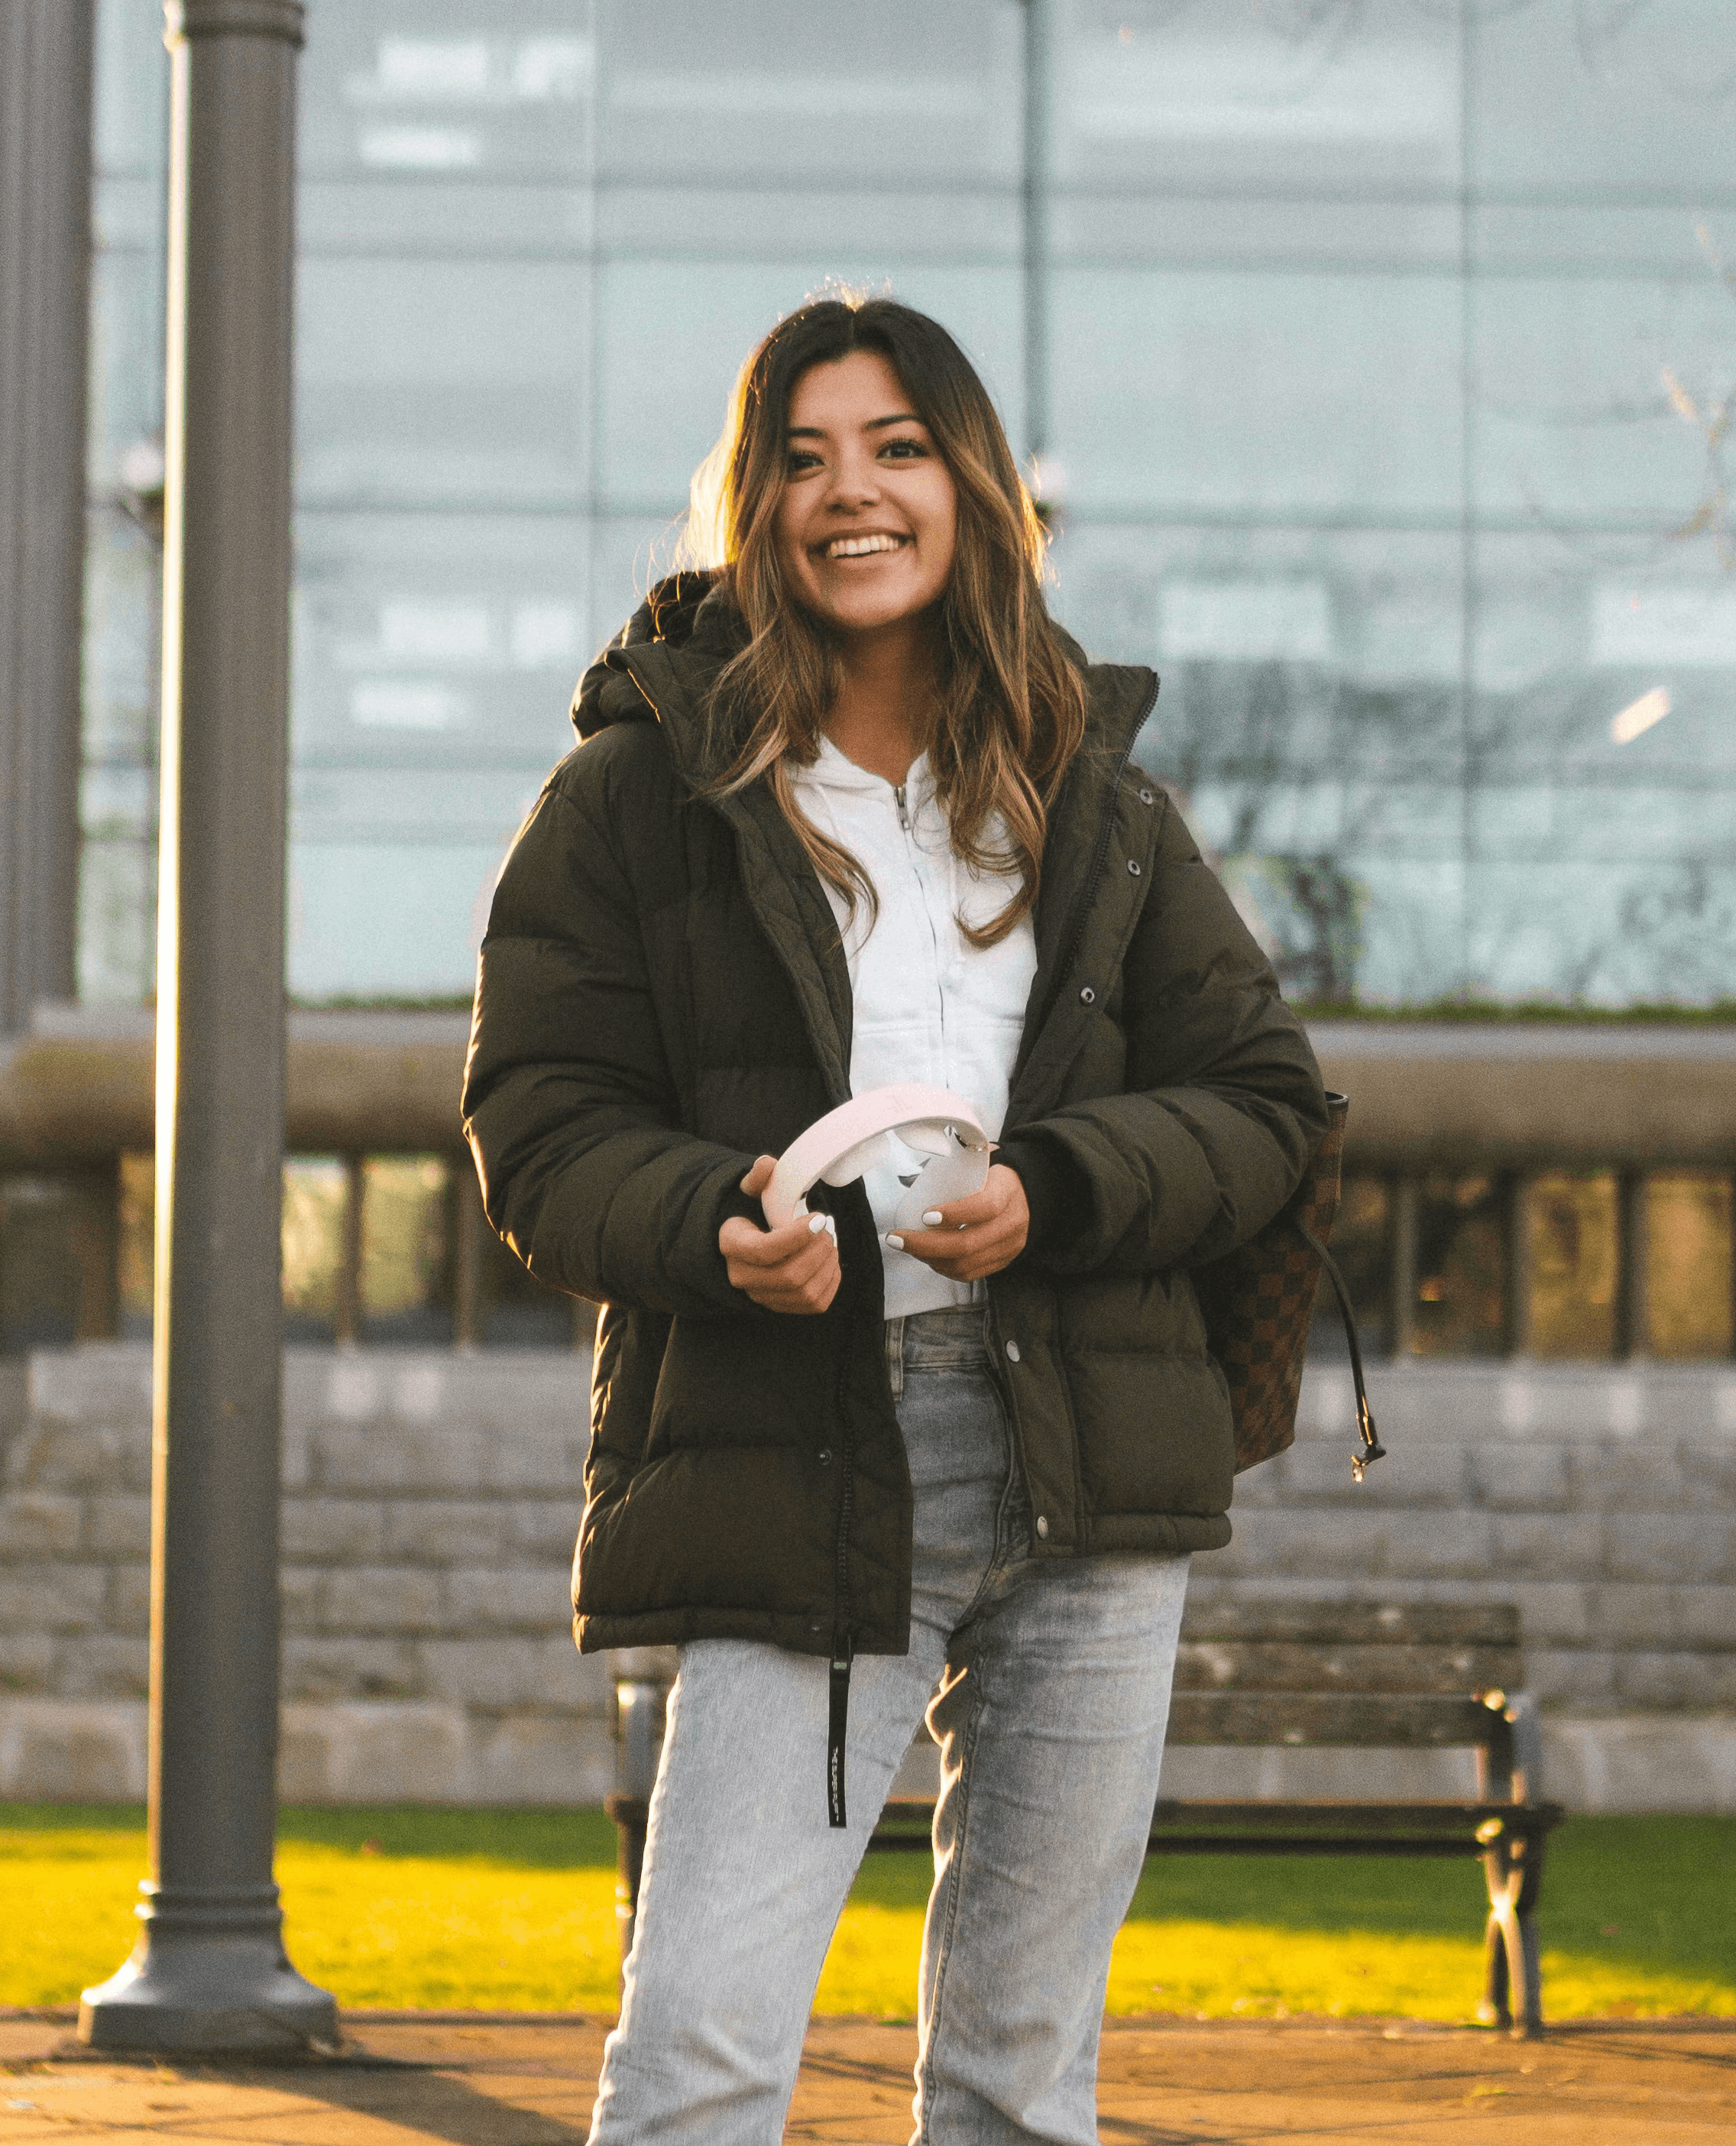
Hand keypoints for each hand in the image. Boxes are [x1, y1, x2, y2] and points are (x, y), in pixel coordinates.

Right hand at [718, 1155, 841, 1314]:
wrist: (747, 1242)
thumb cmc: (753, 1214)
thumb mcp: (751, 1192)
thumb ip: (759, 1178)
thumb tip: (767, 1164)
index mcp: (732, 1244)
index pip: (764, 1251)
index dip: (797, 1236)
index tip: (818, 1218)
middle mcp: (742, 1277)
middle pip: (789, 1275)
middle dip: (817, 1250)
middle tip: (826, 1229)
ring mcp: (762, 1296)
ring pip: (804, 1292)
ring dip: (827, 1265)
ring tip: (829, 1243)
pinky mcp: (782, 1306)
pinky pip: (815, 1304)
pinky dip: (831, 1282)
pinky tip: (830, 1261)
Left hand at [887, 1162, 1028, 1282]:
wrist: (1032, 1193)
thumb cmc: (999, 1175)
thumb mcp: (984, 1159)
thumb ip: (955, 1163)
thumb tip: (910, 1176)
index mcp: (1007, 1191)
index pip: (984, 1207)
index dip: (954, 1214)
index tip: (925, 1215)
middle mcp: (1012, 1222)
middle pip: (968, 1244)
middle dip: (925, 1245)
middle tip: (898, 1238)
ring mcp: (1009, 1245)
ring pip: (966, 1264)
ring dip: (930, 1259)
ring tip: (909, 1247)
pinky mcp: (1004, 1260)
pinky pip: (971, 1273)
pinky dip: (945, 1268)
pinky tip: (929, 1257)